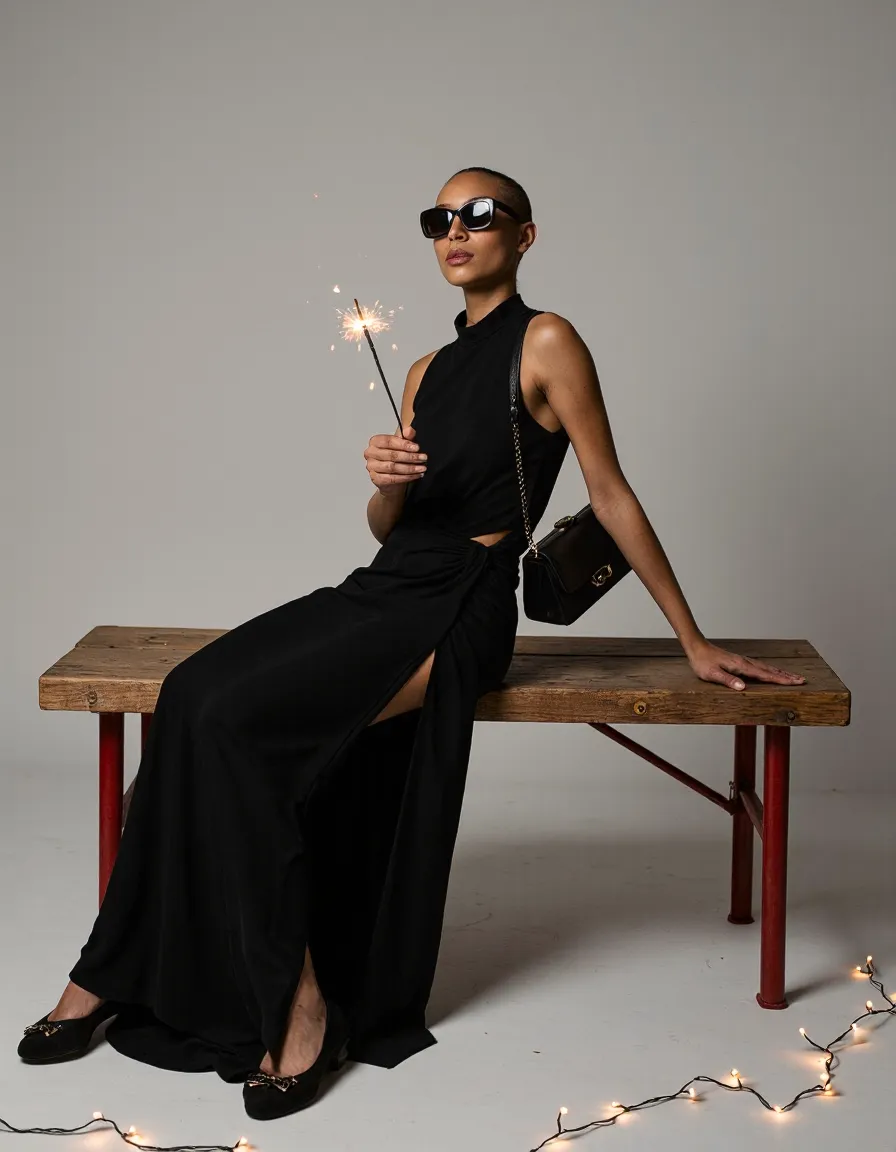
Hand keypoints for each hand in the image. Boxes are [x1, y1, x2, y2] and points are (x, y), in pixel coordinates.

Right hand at [364, 424, 427, 496]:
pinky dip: (406, 477)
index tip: (417, 447)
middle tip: (423, 458)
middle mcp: (370, 453)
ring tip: (422, 468)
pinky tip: (416, 475)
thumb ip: (406, 437)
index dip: (404, 444)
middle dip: (410, 457)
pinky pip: (392, 478)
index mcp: (375, 441)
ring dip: (410, 468)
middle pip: (392, 455)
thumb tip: (409, 430)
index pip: (389, 441)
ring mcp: (371, 466)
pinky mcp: (375, 478)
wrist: (390, 478)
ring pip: (392, 467)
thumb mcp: (402, 445)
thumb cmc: (394, 458)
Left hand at [685, 639, 806, 690]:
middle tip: (802, 680)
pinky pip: (760, 667)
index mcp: (741, 667)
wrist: (697, 648)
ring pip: (767, 667)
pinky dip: (770, 670)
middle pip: (770, 670)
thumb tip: (742, 687)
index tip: (795, 682)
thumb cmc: (703, 662)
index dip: (781, 680)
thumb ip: (728, 680)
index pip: (765, 675)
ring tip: (793, 677)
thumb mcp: (712, 674)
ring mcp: (744, 661)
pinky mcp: (740, 662)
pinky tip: (772, 672)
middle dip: (787, 676)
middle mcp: (746, 662)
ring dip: (780, 673)